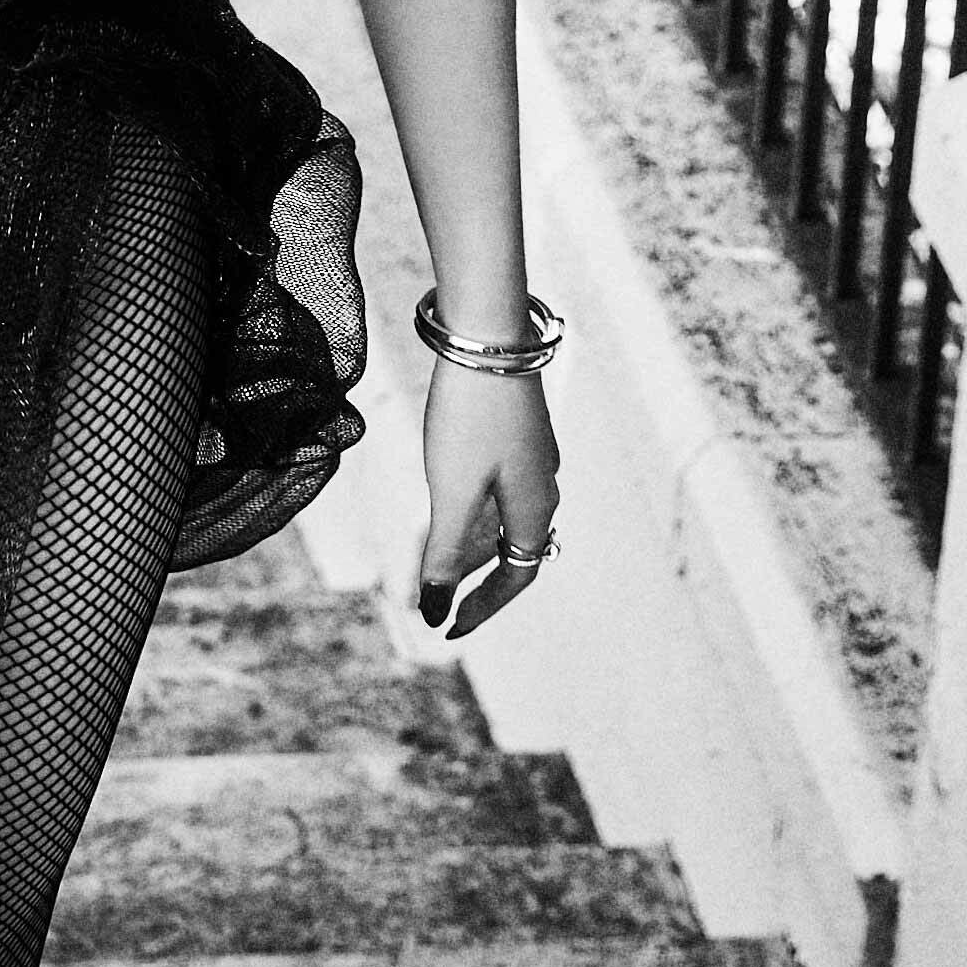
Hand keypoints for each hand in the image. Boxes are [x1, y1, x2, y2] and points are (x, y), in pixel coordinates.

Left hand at [416, 350, 559, 638]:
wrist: (486, 338)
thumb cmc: (471, 417)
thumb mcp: (452, 494)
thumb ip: (443, 555)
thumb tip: (433, 612)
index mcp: (534, 506)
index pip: (517, 575)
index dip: (483, 607)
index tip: (447, 629)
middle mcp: (542, 484)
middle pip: (510, 548)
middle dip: (470, 577)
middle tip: (431, 597)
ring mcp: (530, 456)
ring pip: (500, 517)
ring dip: (466, 542)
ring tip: (425, 558)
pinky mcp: (514, 432)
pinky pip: (495, 489)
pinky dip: (468, 509)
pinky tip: (439, 502)